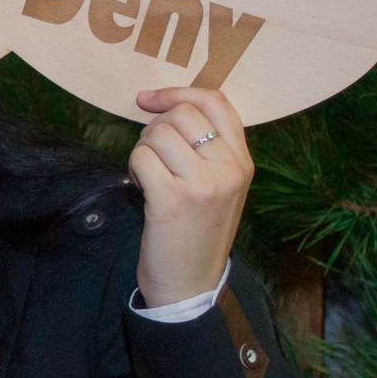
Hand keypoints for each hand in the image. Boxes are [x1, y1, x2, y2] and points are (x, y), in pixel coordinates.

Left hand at [128, 87, 252, 307]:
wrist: (190, 284)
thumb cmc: (198, 233)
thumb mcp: (220, 188)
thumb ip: (208, 149)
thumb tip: (168, 105)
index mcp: (243, 162)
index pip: (217, 102)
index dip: (178, 92)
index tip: (150, 99)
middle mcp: (229, 170)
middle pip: (181, 114)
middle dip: (154, 128)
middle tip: (151, 156)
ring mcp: (202, 185)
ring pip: (157, 134)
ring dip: (142, 150)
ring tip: (149, 176)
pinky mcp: (172, 200)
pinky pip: (141, 158)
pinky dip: (133, 169)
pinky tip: (141, 189)